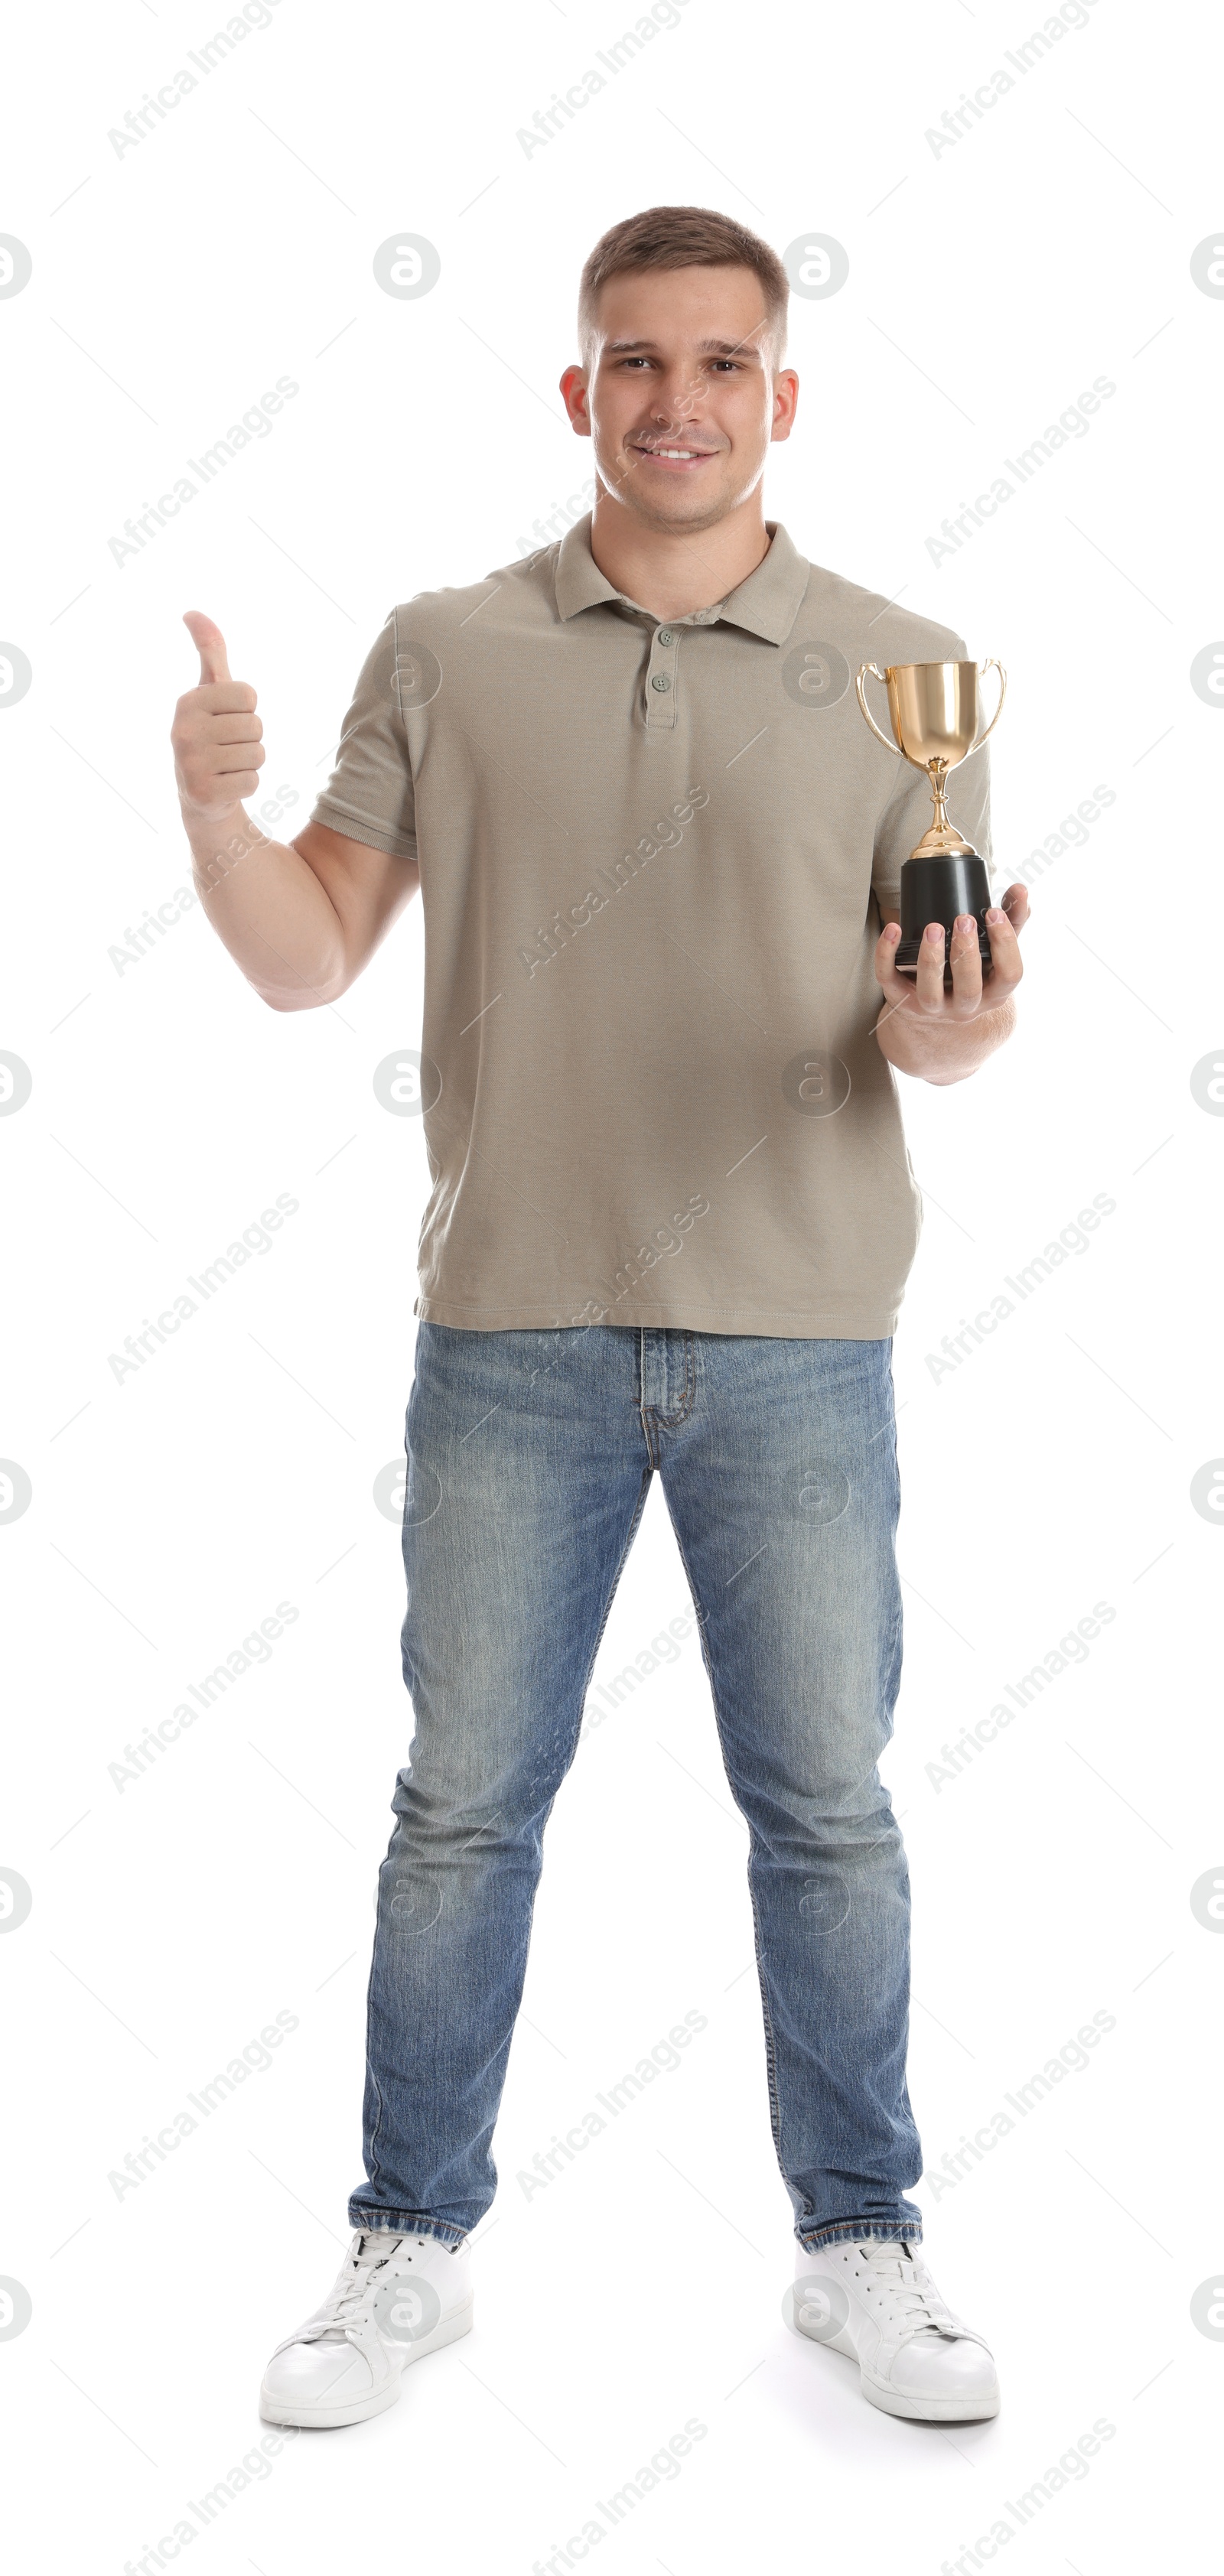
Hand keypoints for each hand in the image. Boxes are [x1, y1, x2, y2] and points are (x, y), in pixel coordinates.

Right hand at [171, 612, 264, 819]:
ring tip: (227, 766)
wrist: (200, 795)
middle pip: (256, 726)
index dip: (246, 710)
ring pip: (257, 755)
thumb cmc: (211, 734)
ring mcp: (189, 763)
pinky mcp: (202, 793)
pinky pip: (253, 782)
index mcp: (188, 701)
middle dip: (250, 739)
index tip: (226, 720)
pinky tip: (226, 785)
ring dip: (250, 763)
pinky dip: (247, 785)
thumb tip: (192, 612)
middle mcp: (182, 729)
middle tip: (227, 748)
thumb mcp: (210, 692)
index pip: (249, 696)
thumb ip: (210, 652)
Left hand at [875, 883, 1028, 1026]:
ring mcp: (932, 1007)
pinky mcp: (902, 1000)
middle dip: (966, 953)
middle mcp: (965, 1006)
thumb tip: (1020, 889)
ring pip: (930, 992)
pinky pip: (890, 979)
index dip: (1005, 944)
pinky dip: (887, 954)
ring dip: (931, 960)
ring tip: (934, 927)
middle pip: (969, 989)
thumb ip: (1012, 921)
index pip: (1010, 974)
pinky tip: (893, 929)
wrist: (939, 1005)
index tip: (994, 911)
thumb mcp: (996, 951)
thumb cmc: (974, 971)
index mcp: (994, 992)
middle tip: (964, 919)